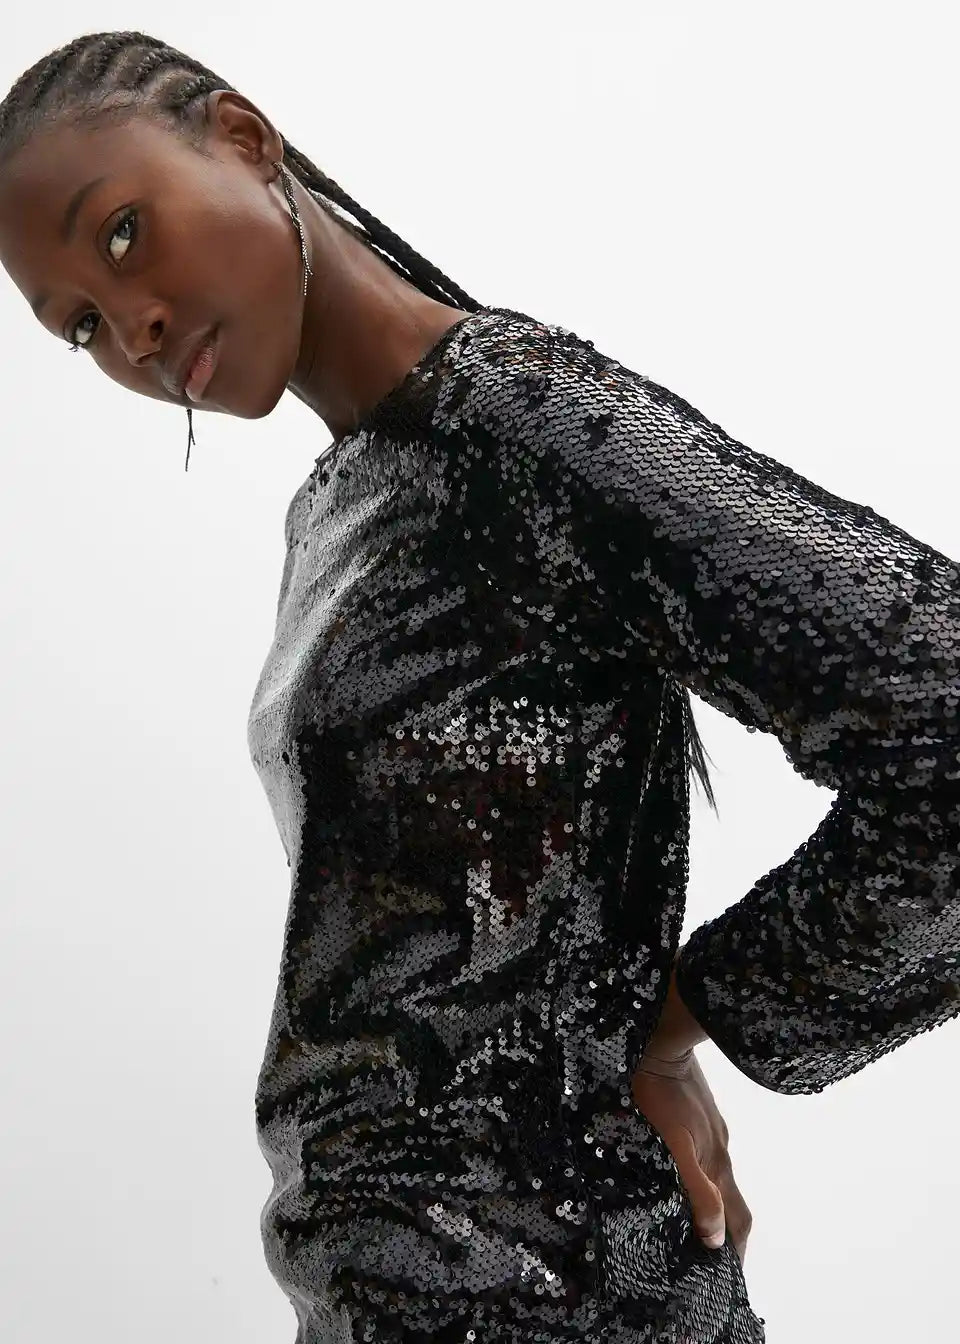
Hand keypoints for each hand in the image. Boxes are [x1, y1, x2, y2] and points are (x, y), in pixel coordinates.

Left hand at [631, 1047, 751, 1265]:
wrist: (663, 1043)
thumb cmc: (661, 1096)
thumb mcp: (675, 1146)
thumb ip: (697, 1190)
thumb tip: (713, 1236)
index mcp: (717, 1166)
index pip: (736, 1222)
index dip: (734, 1252)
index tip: (724, 1279)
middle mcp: (720, 1152)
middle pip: (733, 1204)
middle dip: (727, 1236)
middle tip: (708, 1260)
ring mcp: (712, 1132)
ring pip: (719, 1179)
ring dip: (714, 1206)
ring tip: (693, 1223)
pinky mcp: (700, 1115)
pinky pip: (707, 1157)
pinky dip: (702, 1178)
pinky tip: (683, 1174)